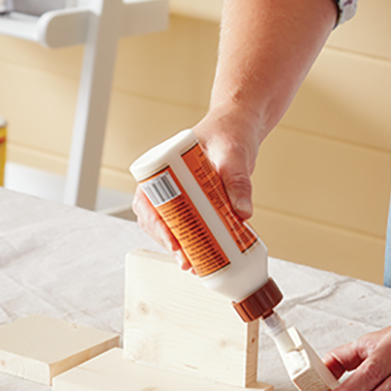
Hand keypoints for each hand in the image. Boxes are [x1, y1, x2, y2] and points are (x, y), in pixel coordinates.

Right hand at [132, 108, 262, 269]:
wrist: (241, 126)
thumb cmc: (230, 131)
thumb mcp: (233, 152)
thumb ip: (237, 178)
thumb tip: (242, 213)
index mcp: (164, 166)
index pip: (147, 198)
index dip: (155, 223)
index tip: (172, 240)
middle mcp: (169, 182)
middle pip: (156, 218)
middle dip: (168, 241)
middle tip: (185, 260)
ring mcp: (182, 193)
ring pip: (171, 225)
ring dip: (180, 246)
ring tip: (194, 265)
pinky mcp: (198, 202)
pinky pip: (191, 224)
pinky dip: (195, 241)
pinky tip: (206, 256)